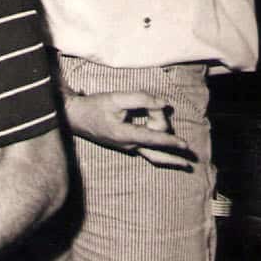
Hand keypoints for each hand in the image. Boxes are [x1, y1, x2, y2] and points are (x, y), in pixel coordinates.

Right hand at [64, 91, 192, 163]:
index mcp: (124, 135)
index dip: (170, 141)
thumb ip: (141, 99)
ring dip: (165, 144)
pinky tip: (177, 161)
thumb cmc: (94, 107)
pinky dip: (162, 153)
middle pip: (156, 142)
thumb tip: (164, 104)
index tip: (185, 145)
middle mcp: (128, 146)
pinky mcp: (128, 147)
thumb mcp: (116, 98)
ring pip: (155, 152)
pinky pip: (150, 153)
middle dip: (160, 122)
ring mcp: (128, 149)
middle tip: (154, 105)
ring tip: (177, 151)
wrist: (76, 118)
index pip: (152, 138)